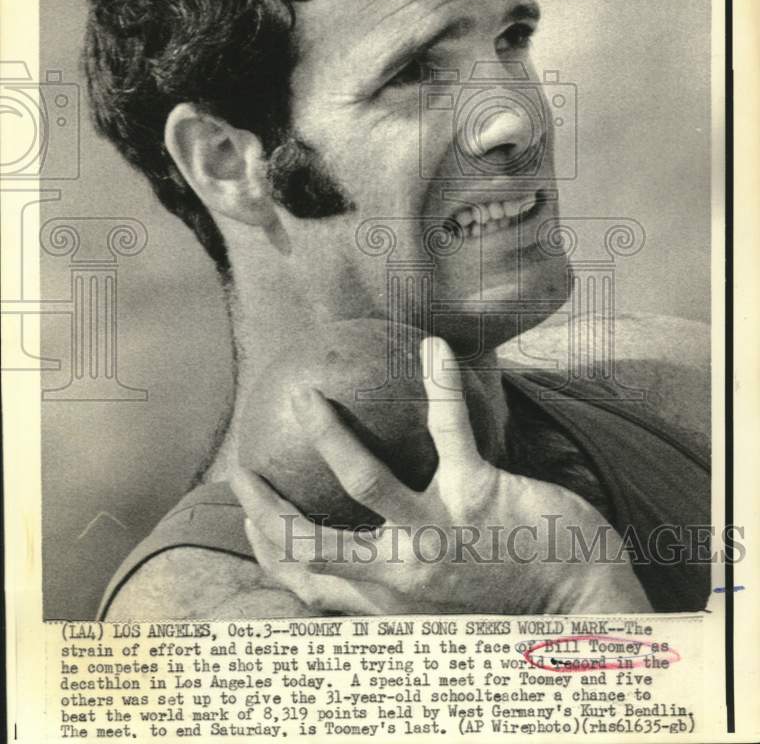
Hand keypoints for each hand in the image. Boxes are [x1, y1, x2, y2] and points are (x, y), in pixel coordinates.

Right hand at [231, 336, 649, 614]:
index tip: (247, 513)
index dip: (267, 548)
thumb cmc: (512, 593)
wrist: (581, 604)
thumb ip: (398, 576)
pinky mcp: (478, 499)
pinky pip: (449, 429)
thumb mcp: (442, 601)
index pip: (308, 583)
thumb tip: (365, 542)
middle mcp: (404, 576)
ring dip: (329, 435)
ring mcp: (439, 537)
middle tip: (242, 465)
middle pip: (311, 543)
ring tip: (308, 396)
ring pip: (365, 482)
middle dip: (266, 506)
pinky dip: (439, 384)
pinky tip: (433, 348)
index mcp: (390, 598)